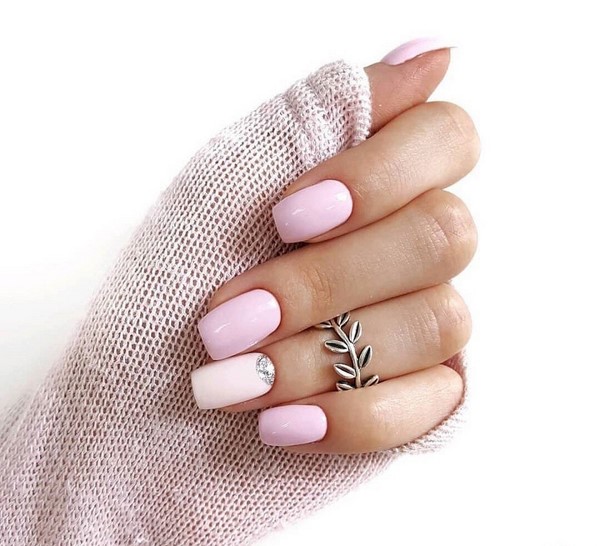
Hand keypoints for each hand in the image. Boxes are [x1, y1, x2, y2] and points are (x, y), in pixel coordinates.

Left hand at [192, 44, 479, 453]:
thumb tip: (433, 53)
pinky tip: (278, 425)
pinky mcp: (424, 397)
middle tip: (228, 319)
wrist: (145, 381)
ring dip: (319, 356)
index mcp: (378, 181)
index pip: (448, 137)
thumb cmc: (182, 272)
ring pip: (439, 322)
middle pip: (444, 235)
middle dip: (324, 281)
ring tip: (234, 380)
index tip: (286, 216)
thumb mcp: (230, 180)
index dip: (380, 174)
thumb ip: (324, 115)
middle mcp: (416, 246)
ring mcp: (426, 322)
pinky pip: (430, 407)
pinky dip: (347, 419)